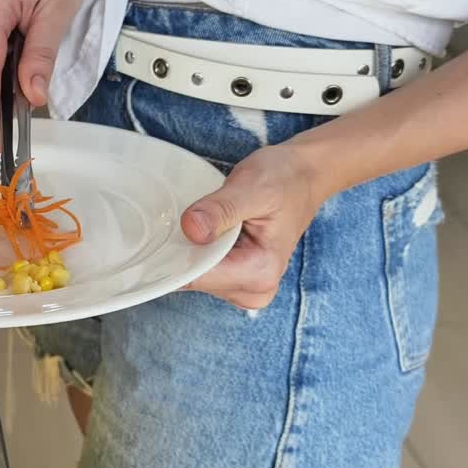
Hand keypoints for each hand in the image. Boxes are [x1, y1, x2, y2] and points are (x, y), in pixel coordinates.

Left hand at [181, 144, 326, 308]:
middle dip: (183, 250)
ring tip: (208, 221)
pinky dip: (198, 251)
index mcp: (261, 272)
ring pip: (194, 276)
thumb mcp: (251, 187)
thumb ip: (221, 210)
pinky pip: (201, 272)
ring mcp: (245, 289)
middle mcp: (255, 290)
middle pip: (193, 280)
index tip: (163, 232)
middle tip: (193, 216)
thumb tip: (191, 230)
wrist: (304, 177)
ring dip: (191, 249)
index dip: (175, 254)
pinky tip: (209, 231)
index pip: (198, 277)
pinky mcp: (236, 280)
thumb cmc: (283, 179)